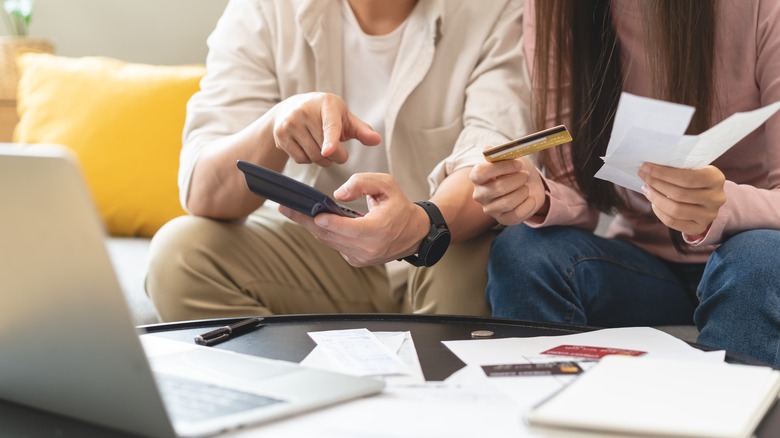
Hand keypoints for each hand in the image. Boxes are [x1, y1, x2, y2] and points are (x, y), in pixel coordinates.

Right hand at [272, 92, 380, 165]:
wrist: (291, 107)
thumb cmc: (325, 114)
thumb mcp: (344, 118)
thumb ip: (361, 130)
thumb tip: (377, 140)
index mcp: (326, 104)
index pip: (330, 126)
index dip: (331, 140)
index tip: (329, 150)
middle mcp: (305, 111)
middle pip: (325, 150)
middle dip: (336, 156)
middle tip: (337, 150)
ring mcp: (290, 122)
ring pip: (313, 157)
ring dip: (323, 160)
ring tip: (322, 147)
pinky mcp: (280, 134)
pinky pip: (300, 159)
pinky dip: (308, 160)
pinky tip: (308, 147)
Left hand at [278, 173, 429, 266]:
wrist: (414, 233)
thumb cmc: (399, 206)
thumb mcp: (387, 184)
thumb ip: (362, 183)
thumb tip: (337, 194)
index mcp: (378, 231)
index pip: (346, 228)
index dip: (325, 220)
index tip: (308, 211)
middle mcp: (368, 249)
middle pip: (330, 235)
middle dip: (306, 220)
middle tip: (285, 207)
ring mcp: (360, 258)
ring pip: (328, 241)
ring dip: (310, 226)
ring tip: (291, 211)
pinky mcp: (355, 260)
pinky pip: (334, 244)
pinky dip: (323, 232)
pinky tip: (310, 219)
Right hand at [469, 157, 545, 225]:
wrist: (529, 185)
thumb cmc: (516, 170)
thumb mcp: (510, 158)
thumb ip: (500, 154)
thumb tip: (488, 149)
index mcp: (477, 177)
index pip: (481, 172)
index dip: (502, 167)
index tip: (518, 164)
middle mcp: (480, 194)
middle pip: (498, 188)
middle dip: (517, 180)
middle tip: (526, 175)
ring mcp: (490, 209)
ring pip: (508, 202)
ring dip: (523, 192)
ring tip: (525, 187)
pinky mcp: (502, 220)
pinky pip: (517, 214)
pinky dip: (528, 204)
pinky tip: (530, 198)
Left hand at [638, 163, 725, 235]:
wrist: (709, 197)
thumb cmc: (695, 178)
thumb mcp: (694, 168)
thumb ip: (678, 167)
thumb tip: (650, 166)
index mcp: (716, 179)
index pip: (688, 178)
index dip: (663, 173)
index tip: (646, 167)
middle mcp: (716, 198)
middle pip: (679, 194)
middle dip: (656, 184)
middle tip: (643, 177)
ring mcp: (709, 215)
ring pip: (676, 210)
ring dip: (656, 198)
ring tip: (647, 189)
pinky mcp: (700, 227)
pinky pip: (673, 222)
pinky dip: (659, 212)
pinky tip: (654, 202)